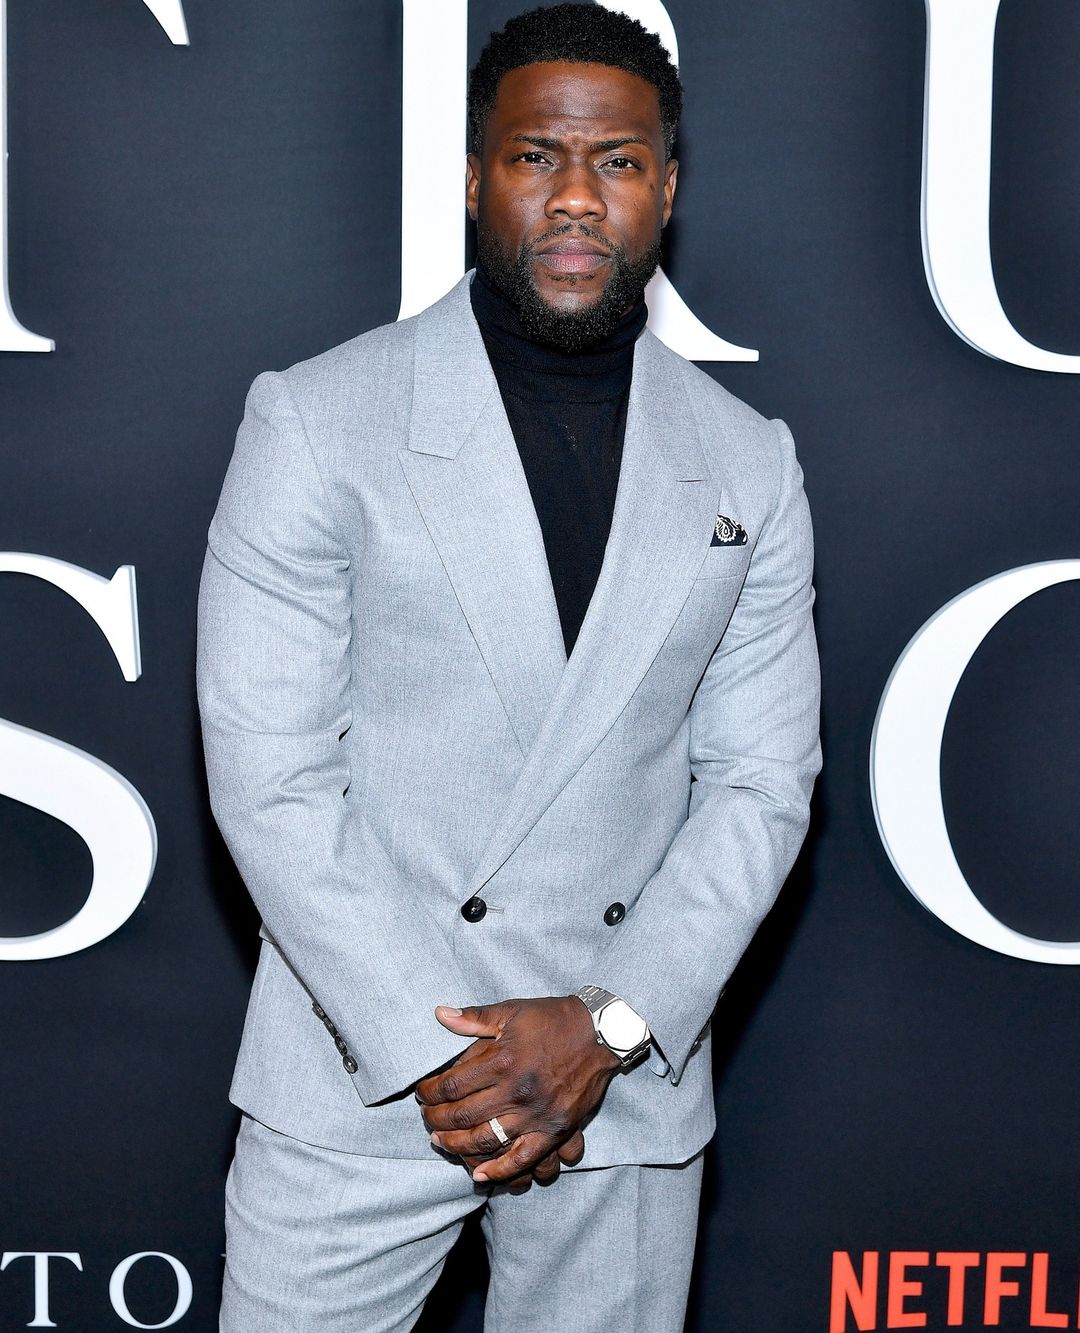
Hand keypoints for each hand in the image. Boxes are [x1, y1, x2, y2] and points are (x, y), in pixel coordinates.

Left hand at [415, 997, 620, 1184]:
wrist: (600, 1032)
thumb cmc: (552, 1019)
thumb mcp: (512, 1011)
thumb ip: (474, 1018)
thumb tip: (439, 1014)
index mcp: (502, 1061)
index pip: (452, 1085)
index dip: (430, 1092)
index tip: (423, 1093)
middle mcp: (515, 1091)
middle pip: (462, 1116)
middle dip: (436, 1120)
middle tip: (426, 1120)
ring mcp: (535, 1115)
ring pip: (485, 1140)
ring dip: (456, 1146)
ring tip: (441, 1143)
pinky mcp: (553, 1130)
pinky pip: (522, 1158)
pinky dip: (499, 1171)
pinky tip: (479, 1175)